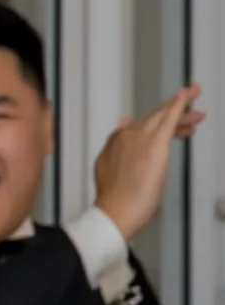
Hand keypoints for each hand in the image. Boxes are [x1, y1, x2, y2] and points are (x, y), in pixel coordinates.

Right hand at [93, 84, 203, 239]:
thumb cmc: (115, 198)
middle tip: (191, 100)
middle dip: (175, 108)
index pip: (144, 126)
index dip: (162, 124)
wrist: (117, 209)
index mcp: (117, 142)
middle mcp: (128, 135)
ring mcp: (141, 138)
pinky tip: (188, 96)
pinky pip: (169, 118)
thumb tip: (121, 128)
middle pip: (155, 117)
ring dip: (181, 107)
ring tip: (196, 100)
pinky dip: (179, 104)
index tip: (175, 126)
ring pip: (164, 116)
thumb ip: (116, 149)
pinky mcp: (155, 143)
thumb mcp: (108, 168)